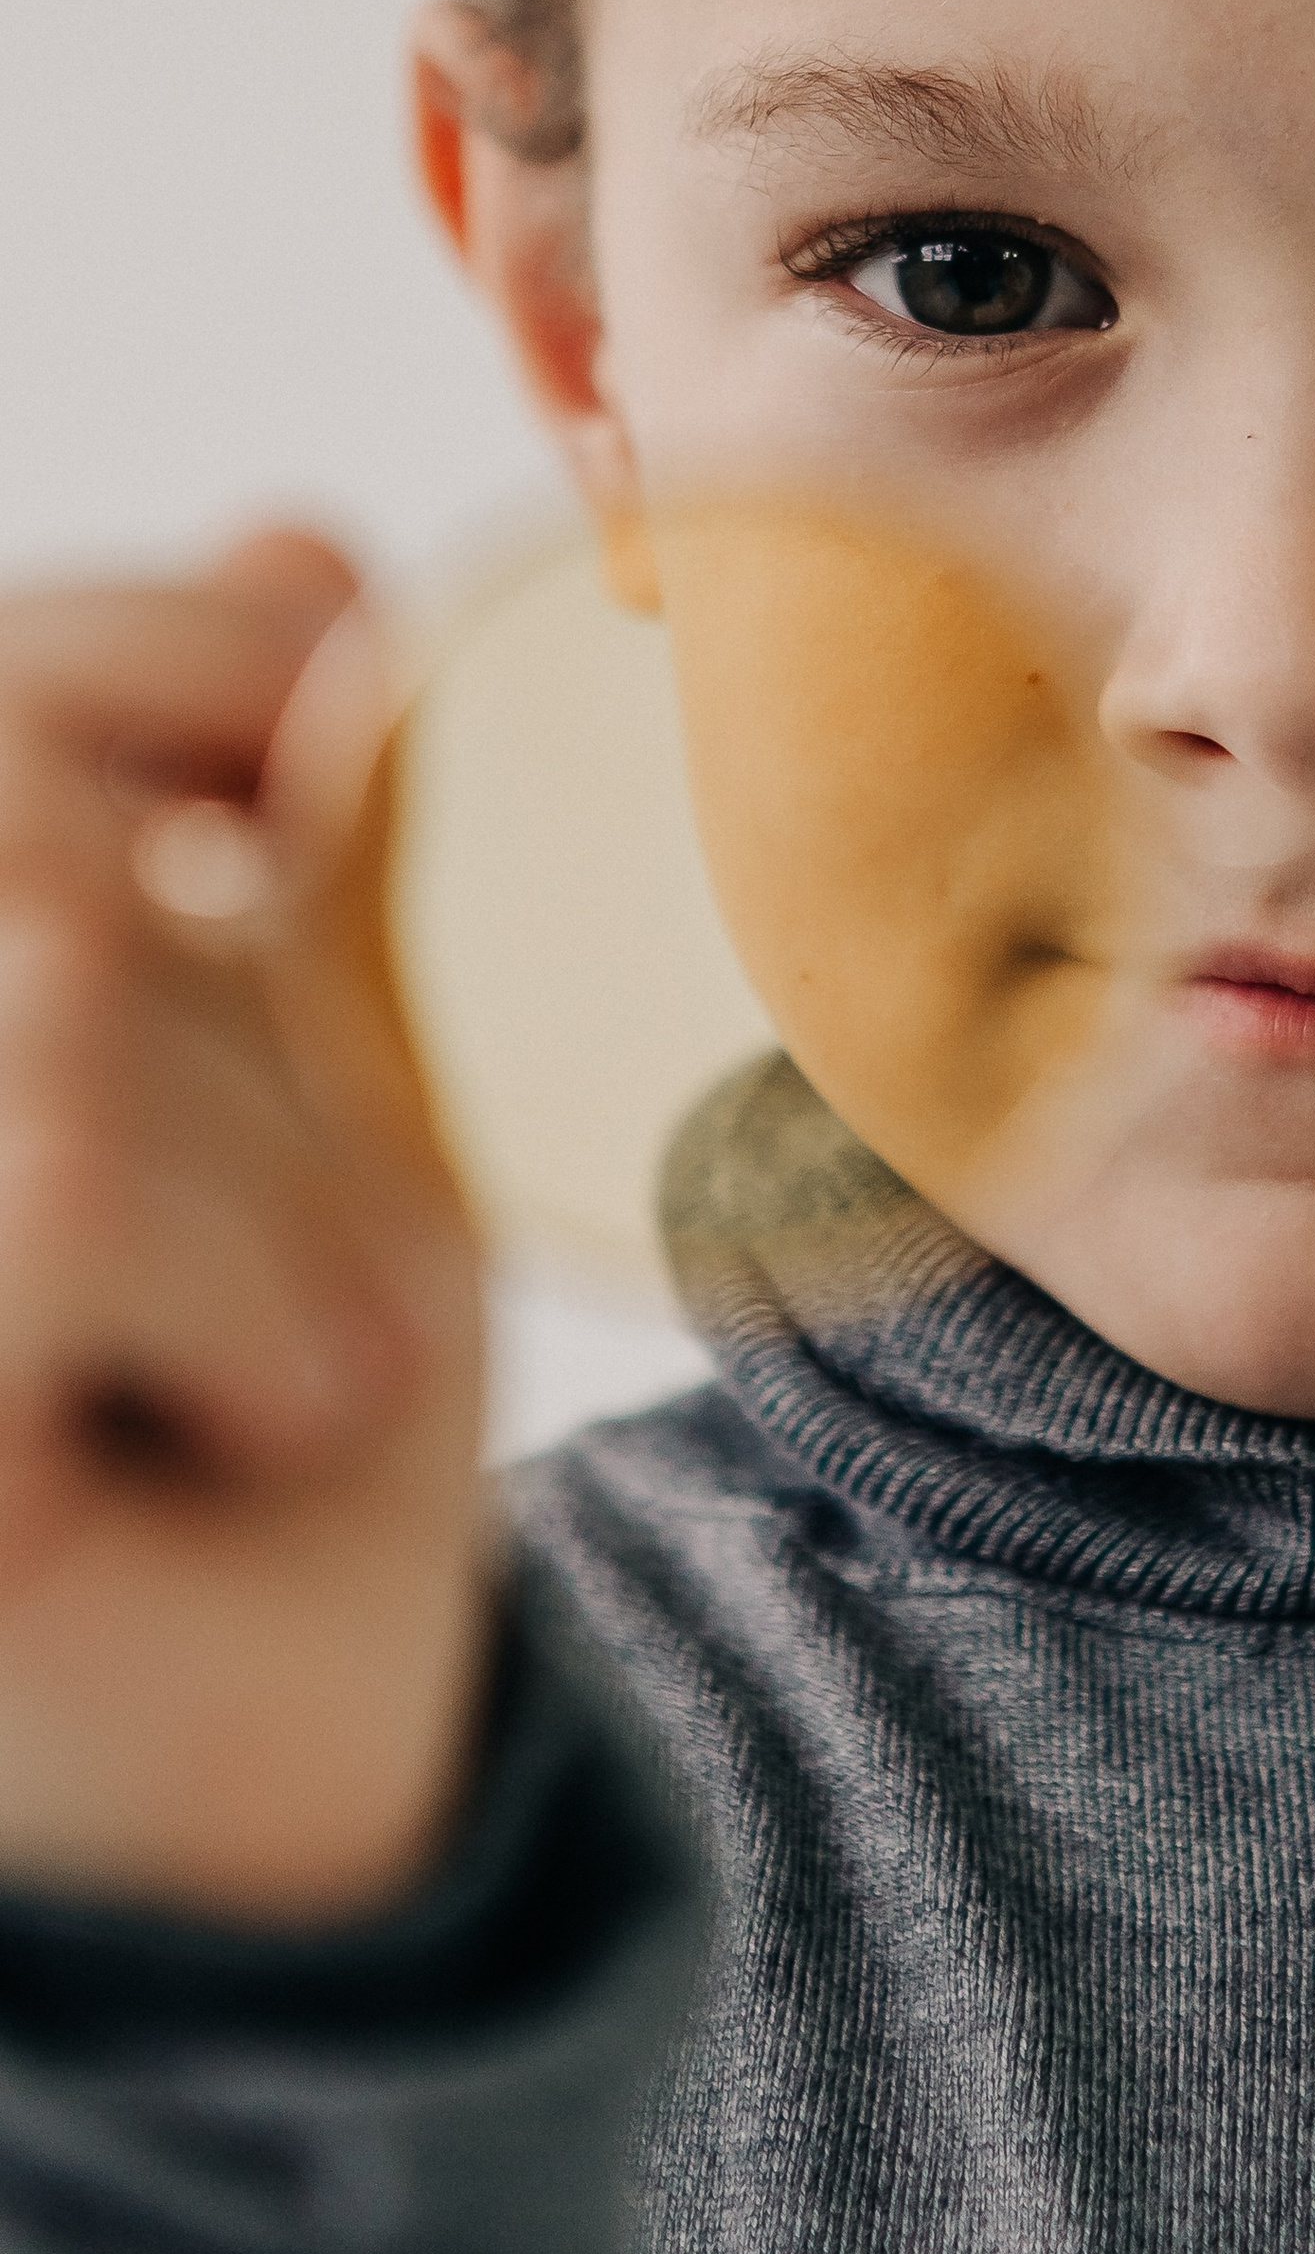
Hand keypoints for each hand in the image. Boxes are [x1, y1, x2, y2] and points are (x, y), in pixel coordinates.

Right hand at [0, 533, 487, 1919]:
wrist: (342, 1720)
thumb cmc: (301, 1362)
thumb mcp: (322, 1039)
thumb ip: (275, 803)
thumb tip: (292, 534)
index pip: (16, 664)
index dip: (210, 686)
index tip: (337, 835)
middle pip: (36, 814)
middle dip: (271, 1013)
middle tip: (329, 1223)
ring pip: (66, 976)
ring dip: (279, 1182)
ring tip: (284, 1349)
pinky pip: (66, 1172)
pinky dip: (240, 1293)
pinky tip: (234, 1420)